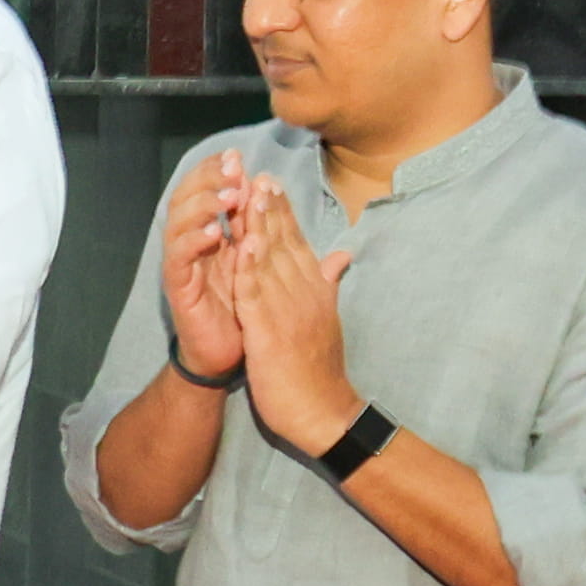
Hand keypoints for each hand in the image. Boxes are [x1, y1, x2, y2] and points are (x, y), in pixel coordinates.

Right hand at [154, 156, 259, 381]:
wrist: (227, 354)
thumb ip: (265, 229)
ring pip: (179, 222)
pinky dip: (193, 241)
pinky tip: (214, 232)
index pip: (206, 190)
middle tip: (232, 167)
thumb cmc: (242, 308)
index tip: (239, 156)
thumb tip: (280, 195)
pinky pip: (178, 258)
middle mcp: (191, 243)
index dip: (218, 171)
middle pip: (187, 196)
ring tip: (229, 194)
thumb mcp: (258, 263)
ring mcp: (181, 263)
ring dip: (203, 204)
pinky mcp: (177, 286)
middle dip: (209, 178)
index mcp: (211, 234)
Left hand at [222, 184, 361, 453]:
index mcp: (314, 290)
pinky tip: (243, 245)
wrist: (324, 413)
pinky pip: (257, 295)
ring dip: (260, 226)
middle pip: (285, 243)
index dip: (282, 212)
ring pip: (271, 261)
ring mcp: (289, 311)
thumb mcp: (327, 319)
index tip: (270, 183)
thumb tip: (341, 256)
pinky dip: (250, 268)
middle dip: (270, 207)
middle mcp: (304, 293)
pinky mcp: (271, 332)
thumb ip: (329, 284)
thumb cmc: (320, 370)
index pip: (297, 243)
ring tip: (251, 193)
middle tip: (258, 172)